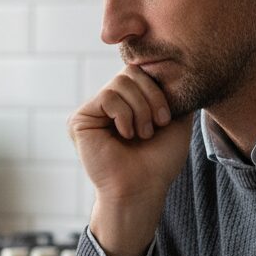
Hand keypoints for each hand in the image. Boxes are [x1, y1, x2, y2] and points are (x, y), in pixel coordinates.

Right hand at [68, 65, 192, 255]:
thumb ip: (171, 93)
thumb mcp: (175, 120)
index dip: (158, 89)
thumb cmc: (158, 161)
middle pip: (130, 72)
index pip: (140, 72)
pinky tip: (125, 134)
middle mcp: (106, 105)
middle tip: (155, 126)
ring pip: (120, 83)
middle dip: (151, 98)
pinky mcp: (79, 120)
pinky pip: (107, 97)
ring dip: (139, 110)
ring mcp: (92, 112)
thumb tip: (171, 68)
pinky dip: (124, 115)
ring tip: (141, 134)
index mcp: (126, 103)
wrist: (142, 187)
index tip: (168, 117)